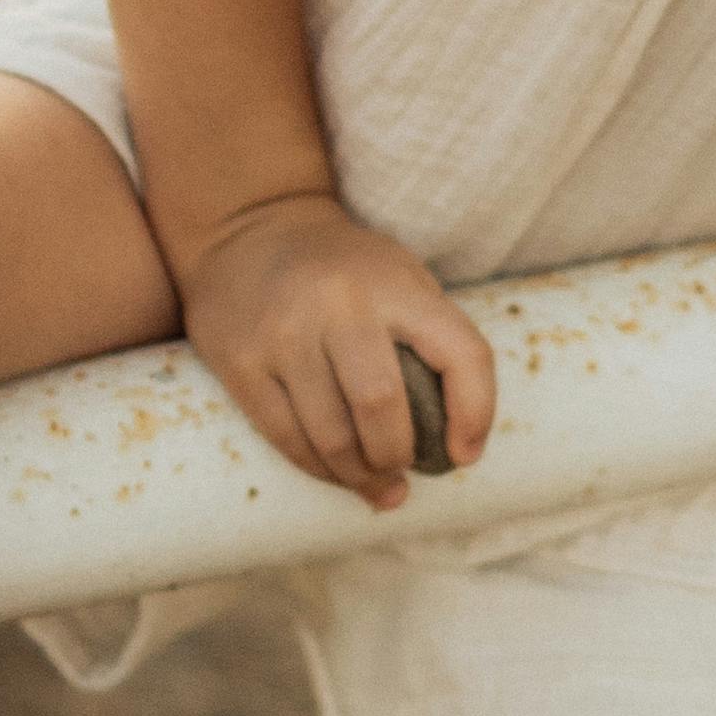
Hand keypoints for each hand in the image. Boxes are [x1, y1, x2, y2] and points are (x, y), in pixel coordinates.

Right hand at [179, 194, 496, 506]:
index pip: (461, 353)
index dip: (475, 413)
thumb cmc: (346, 269)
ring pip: (331, 435)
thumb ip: (432, 339)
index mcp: (395, 283)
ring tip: (376, 485)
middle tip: (403, 470)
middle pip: (382, 405)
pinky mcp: (240, 362)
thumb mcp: (400, 276)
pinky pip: (286, 437)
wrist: (250, 231)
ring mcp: (284, 334)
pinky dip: (318, 469)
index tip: (465, 455)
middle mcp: (339, 304)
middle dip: (398, 455)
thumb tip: (458, 443)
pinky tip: (336, 474)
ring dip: (360, 476)